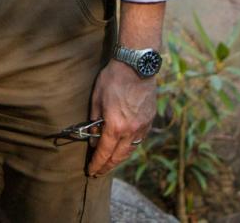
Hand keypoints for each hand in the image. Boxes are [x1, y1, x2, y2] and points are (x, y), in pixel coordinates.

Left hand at [87, 60, 156, 175]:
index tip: (90, 171)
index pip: (104, 152)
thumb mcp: (96, 99)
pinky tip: (122, 148)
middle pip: (118, 156)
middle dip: (107, 166)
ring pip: (130, 150)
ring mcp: (142, 127)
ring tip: (109, 163)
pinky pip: (138, 141)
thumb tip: (93, 140)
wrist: (136, 68)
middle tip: (98, 172)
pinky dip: (129, 148)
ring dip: (119, 159)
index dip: (97, 164)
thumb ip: (94, 123)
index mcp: (115, 126)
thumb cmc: (112, 80)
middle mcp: (131, 131)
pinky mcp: (149, 122)